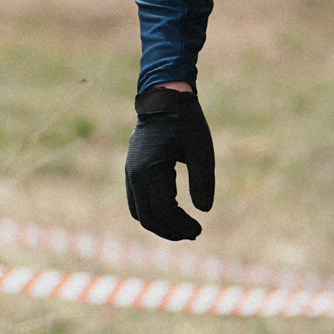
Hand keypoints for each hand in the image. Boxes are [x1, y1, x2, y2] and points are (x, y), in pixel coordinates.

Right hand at [125, 84, 214, 240]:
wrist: (163, 100)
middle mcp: (134, 175)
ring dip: (161, 225)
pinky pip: (137, 202)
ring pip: (139, 213)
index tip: (199, 230)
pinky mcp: (132, 172)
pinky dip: (153, 214)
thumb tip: (204, 210)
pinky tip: (173, 215)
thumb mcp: (201, 149)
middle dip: (171, 231)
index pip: (163, 211)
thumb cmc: (185, 122)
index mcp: (150, 170)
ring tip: (185, 229)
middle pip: (148, 218)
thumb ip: (203, 180)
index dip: (181, 226)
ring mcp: (130, 174)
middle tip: (195, 233)